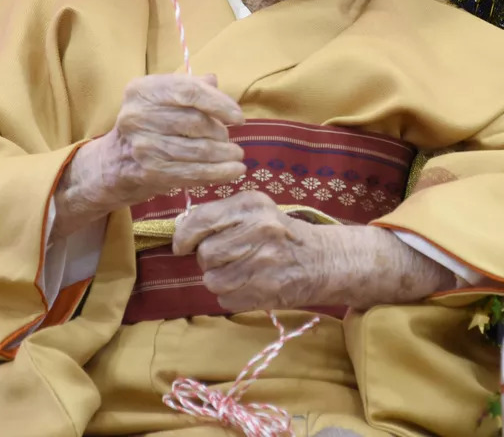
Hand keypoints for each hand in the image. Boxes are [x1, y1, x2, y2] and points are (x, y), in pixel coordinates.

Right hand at [54, 74, 245, 237]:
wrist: (113, 163)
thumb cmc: (146, 126)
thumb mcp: (160, 100)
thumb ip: (187, 88)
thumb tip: (213, 80)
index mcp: (142, 90)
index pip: (189, 91)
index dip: (219, 103)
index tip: (239, 117)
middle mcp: (137, 115)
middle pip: (195, 121)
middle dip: (220, 133)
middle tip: (230, 141)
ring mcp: (142, 145)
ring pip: (197, 149)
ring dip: (224, 155)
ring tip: (237, 157)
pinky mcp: (149, 172)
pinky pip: (192, 172)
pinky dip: (218, 173)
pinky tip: (234, 172)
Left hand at [173, 190, 455, 311]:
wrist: (324, 261)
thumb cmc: (282, 233)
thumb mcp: (256, 211)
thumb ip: (220, 215)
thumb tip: (179, 231)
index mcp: (251, 205)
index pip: (199, 220)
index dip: (183, 236)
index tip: (182, 245)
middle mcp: (257, 231)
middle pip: (204, 254)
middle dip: (210, 258)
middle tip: (230, 255)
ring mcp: (261, 263)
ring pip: (212, 279)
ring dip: (220, 278)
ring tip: (242, 270)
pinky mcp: (264, 292)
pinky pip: (225, 299)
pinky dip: (233, 295)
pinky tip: (252, 284)